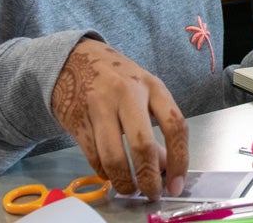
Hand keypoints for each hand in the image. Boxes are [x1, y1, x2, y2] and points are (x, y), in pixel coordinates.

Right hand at [51, 38, 187, 200]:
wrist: (73, 58)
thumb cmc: (116, 76)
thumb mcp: (144, 92)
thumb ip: (158, 126)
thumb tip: (167, 166)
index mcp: (152, 86)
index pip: (175, 126)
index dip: (179, 160)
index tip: (176, 184)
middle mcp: (127, 94)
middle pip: (142, 145)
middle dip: (148, 178)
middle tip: (151, 193)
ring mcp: (99, 106)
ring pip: (113, 156)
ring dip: (124, 182)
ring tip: (129, 189)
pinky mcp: (77, 120)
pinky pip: (93, 156)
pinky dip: (103, 172)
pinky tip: (110, 175)